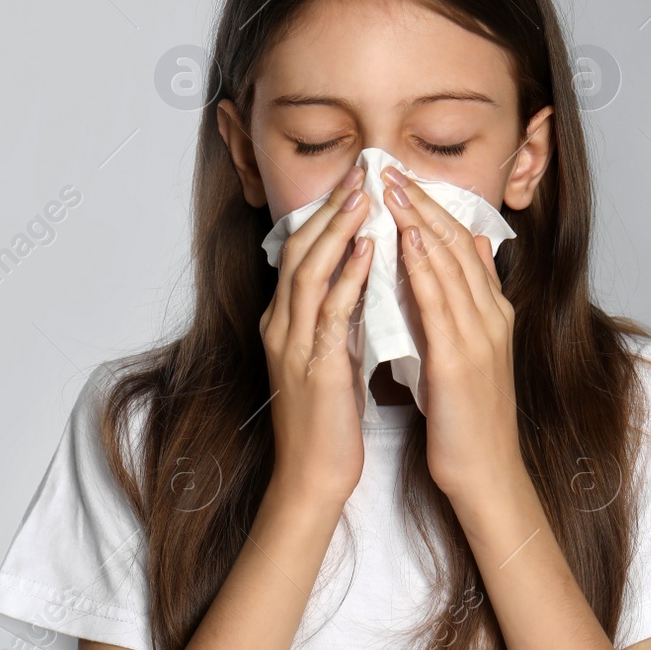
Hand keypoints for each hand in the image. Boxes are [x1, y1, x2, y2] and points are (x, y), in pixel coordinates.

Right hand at [260, 165, 374, 509]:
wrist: (313, 477)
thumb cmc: (328, 422)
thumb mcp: (332, 357)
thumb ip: (341, 317)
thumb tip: (364, 279)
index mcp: (284, 322)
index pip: (299, 252)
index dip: (324, 214)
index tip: (354, 182)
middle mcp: (281, 326)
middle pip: (299, 250)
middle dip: (329, 208)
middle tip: (360, 172)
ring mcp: (293, 345)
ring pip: (308, 271)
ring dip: (337, 230)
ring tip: (364, 197)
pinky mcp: (315, 368)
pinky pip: (330, 311)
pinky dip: (349, 277)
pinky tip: (369, 250)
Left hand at [379, 166, 523, 501]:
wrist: (484, 470)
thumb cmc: (469, 416)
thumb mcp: (472, 349)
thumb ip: (471, 300)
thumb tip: (474, 249)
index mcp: (491, 312)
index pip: (463, 244)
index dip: (434, 208)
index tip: (403, 178)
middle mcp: (491, 315)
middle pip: (458, 242)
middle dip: (423, 202)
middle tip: (390, 168)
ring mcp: (479, 334)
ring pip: (451, 264)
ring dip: (419, 221)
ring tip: (392, 188)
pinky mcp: (461, 359)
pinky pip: (440, 303)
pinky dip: (424, 267)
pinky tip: (407, 241)